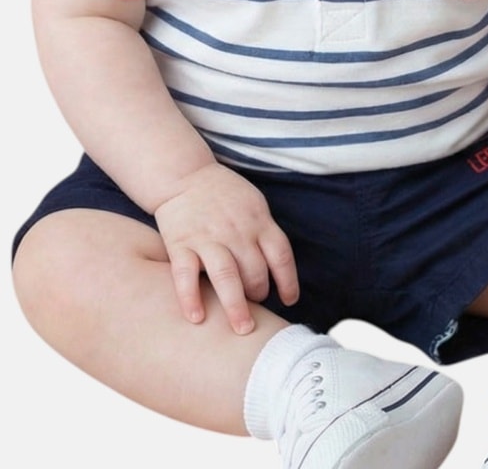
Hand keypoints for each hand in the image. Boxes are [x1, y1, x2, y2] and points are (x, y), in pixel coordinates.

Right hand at [154, 162, 298, 333]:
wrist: (184, 175)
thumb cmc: (224, 194)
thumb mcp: (254, 204)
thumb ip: (265, 233)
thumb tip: (278, 269)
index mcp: (258, 221)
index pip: (281, 255)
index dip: (288, 281)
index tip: (289, 300)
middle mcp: (236, 231)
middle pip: (255, 270)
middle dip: (259, 294)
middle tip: (255, 309)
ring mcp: (207, 238)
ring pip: (226, 276)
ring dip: (236, 306)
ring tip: (242, 329)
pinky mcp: (180, 244)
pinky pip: (185, 275)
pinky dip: (191, 298)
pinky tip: (197, 318)